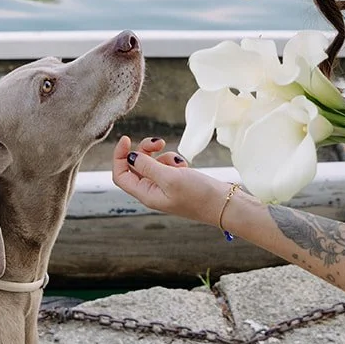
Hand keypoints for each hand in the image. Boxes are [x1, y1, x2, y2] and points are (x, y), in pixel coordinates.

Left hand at [111, 136, 231, 224]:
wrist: (225, 205)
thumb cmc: (198, 195)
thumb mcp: (170, 178)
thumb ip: (147, 166)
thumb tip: (130, 156)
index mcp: (146, 194)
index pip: (121, 175)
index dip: (119, 157)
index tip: (127, 139)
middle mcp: (153, 191)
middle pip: (136, 166)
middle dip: (145, 151)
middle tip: (159, 142)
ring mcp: (165, 186)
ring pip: (153, 163)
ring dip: (163, 156)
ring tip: (179, 161)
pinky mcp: (177, 182)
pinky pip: (167, 165)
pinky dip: (174, 161)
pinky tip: (185, 165)